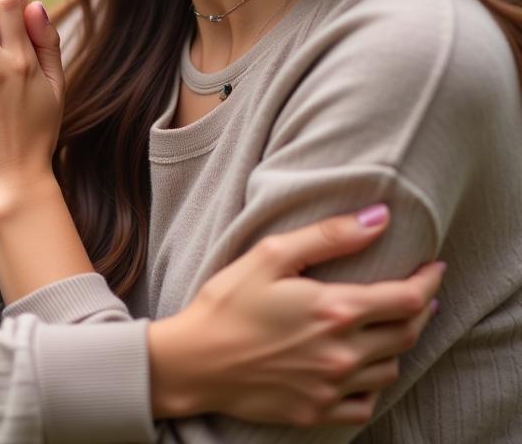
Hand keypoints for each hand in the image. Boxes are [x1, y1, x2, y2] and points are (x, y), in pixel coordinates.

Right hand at [147, 206, 443, 425]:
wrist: (195, 361)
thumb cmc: (227, 302)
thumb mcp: (271, 255)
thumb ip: (328, 236)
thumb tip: (378, 218)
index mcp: (335, 310)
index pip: (407, 298)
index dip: (428, 280)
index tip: (435, 267)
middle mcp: (343, 353)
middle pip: (407, 333)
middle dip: (419, 310)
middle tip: (418, 292)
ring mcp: (332, 387)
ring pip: (391, 369)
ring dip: (398, 345)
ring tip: (389, 326)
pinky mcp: (318, 411)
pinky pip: (366, 404)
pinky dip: (373, 384)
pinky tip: (362, 367)